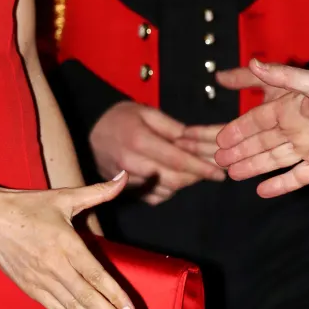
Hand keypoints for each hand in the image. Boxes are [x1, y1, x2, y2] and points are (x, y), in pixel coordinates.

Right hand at [0, 172, 137, 308]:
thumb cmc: (28, 206)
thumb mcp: (64, 197)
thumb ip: (97, 191)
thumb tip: (124, 177)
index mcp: (65, 242)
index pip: (94, 274)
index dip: (113, 294)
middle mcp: (54, 265)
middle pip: (86, 296)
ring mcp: (40, 279)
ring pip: (72, 307)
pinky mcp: (30, 288)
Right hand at [90, 102, 225, 205]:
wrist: (89, 132)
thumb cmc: (120, 118)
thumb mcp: (145, 111)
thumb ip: (170, 126)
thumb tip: (194, 140)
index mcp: (139, 141)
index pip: (177, 160)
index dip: (201, 167)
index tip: (219, 172)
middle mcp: (132, 164)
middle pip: (174, 179)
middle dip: (196, 177)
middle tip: (212, 171)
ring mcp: (128, 181)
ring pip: (166, 190)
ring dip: (184, 183)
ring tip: (194, 171)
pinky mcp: (126, 191)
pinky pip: (155, 197)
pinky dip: (169, 190)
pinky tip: (172, 177)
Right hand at [215, 60, 308, 195]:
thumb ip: (283, 77)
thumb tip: (253, 62)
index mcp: (291, 108)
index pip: (256, 120)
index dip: (236, 129)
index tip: (217, 139)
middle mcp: (296, 128)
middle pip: (261, 141)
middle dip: (239, 150)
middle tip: (217, 159)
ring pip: (274, 159)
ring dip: (253, 166)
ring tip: (231, 174)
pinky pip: (297, 177)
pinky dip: (280, 184)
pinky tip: (262, 190)